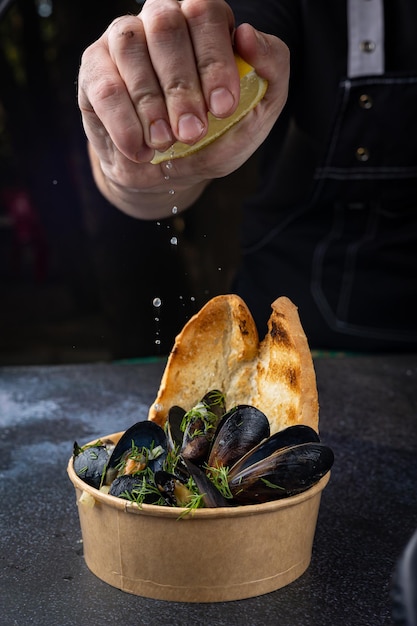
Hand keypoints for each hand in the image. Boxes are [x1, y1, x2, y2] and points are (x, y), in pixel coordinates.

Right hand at [78, 0, 288, 217]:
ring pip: (130, 49)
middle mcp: (160, 19)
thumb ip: (271, 69)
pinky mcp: (94, 70)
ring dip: (151, 104)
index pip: (205, 12)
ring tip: (166, 142)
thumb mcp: (257, 111)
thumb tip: (248, 34)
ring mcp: (122, 40)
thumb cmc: (216, 135)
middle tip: (193, 133)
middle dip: (181, 86)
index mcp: (203, 21)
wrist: (170, 171)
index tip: (222, 108)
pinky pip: (105, 87)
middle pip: (165, 26)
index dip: (213, 58)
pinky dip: (125, 123)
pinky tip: (141, 149)